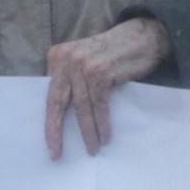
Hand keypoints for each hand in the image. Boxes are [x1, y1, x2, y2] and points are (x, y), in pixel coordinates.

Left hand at [44, 18, 169, 158]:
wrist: (139, 37)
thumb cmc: (110, 54)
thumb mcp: (82, 61)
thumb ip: (70, 79)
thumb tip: (61, 113)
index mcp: (56, 57)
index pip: (49, 93)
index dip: (49, 119)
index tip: (51, 142)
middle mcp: (65, 59)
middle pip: (56, 100)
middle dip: (55, 129)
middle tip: (56, 152)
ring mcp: (82, 65)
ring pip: (80, 105)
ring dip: (87, 131)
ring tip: (92, 149)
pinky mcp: (100, 72)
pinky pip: (98, 103)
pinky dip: (102, 122)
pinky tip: (105, 136)